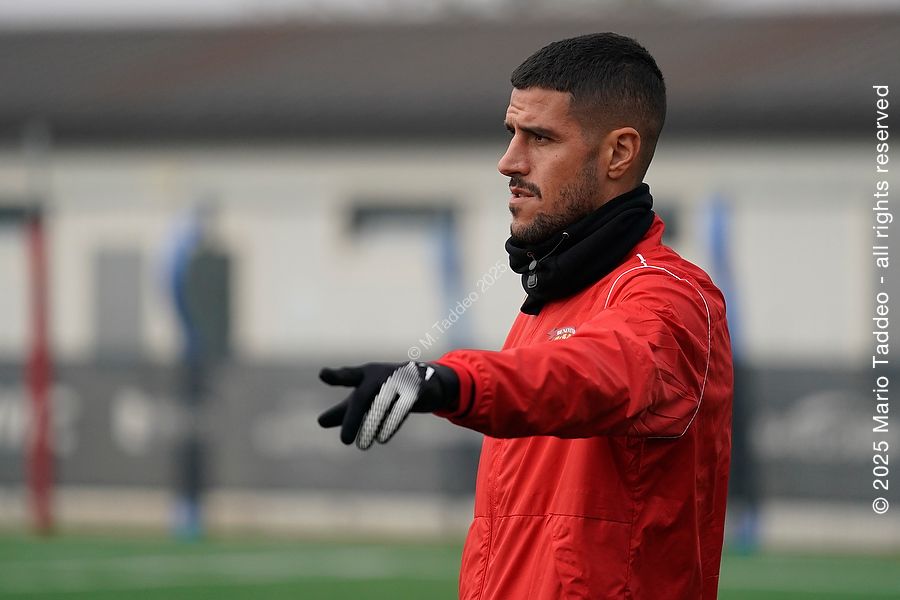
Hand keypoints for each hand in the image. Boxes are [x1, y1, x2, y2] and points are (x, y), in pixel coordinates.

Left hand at [318, 361, 457, 449]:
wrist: (427, 382)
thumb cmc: (388, 389)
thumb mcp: (366, 397)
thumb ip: (344, 410)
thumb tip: (320, 422)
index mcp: (365, 375)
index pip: (348, 375)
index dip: (336, 376)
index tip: (323, 374)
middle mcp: (380, 375)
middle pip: (363, 397)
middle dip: (353, 419)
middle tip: (345, 441)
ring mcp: (399, 381)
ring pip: (381, 405)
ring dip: (371, 426)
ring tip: (362, 444)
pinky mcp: (415, 392)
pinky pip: (401, 410)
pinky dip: (390, 424)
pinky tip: (381, 437)